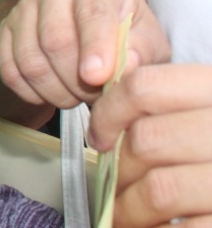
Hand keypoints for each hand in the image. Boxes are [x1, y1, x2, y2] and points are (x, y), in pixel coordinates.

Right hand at [0, 0, 169, 107]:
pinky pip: (8, 68)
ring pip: (30, 59)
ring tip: (77, 97)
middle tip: (96, 97)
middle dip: (76, 80)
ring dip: (54, 90)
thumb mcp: (149, 41)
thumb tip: (124, 67)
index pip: (91, 12)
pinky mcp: (6, 28)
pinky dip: (29, 91)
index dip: (94, 47)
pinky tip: (51, 94)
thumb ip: (141, 52)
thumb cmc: (129, 34)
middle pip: (55, 40)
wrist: (103, 30)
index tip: (98, 78)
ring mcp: (25, 6)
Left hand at [88, 64, 211, 226]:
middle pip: (146, 140)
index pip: (145, 86)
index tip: (99, 136)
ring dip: (130, 208)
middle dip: (119, 169)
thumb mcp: (210, 115)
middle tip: (114, 186)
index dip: (109, 112)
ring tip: (125, 217)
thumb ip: (171, 111)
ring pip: (159, 189)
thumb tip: (107, 129)